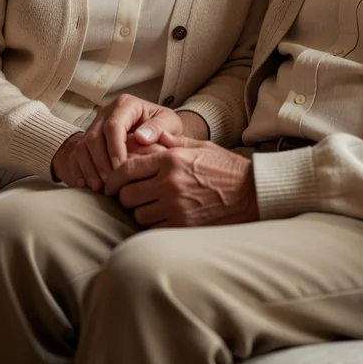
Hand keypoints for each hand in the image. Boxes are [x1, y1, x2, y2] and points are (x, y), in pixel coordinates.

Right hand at [50, 95, 204, 190]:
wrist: (155, 131)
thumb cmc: (163, 127)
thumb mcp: (169, 123)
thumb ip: (159, 128)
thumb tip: (141, 137)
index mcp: (126, 104)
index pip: (114, 125)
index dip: (115, 148)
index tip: (121, 167)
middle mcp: (106, 112)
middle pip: (95, 136)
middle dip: (101, 162)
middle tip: (111, 182)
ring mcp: (94, 126)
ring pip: (83, 146)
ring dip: (90, 168)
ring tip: (100, 187)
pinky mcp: (87, 139)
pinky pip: (76, 154)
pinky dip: (80, 170)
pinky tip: (86, 185)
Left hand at [103, 132, 258, 227]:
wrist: (252, 193)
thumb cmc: (227, 168)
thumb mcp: (201, 147)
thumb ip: (173, 142)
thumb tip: (153, 134)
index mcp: (171, 159)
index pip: (127, 169)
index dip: (113, 179)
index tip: (110, 184)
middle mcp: (169, 182)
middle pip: (127, 194)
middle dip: (125, 195)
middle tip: (131, 195)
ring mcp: (176, 206)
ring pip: (138, 214)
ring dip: (139, 211)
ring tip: (148, 207)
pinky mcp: (183, 226)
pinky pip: (154, 229)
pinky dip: (153, 225)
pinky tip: (161, 218)